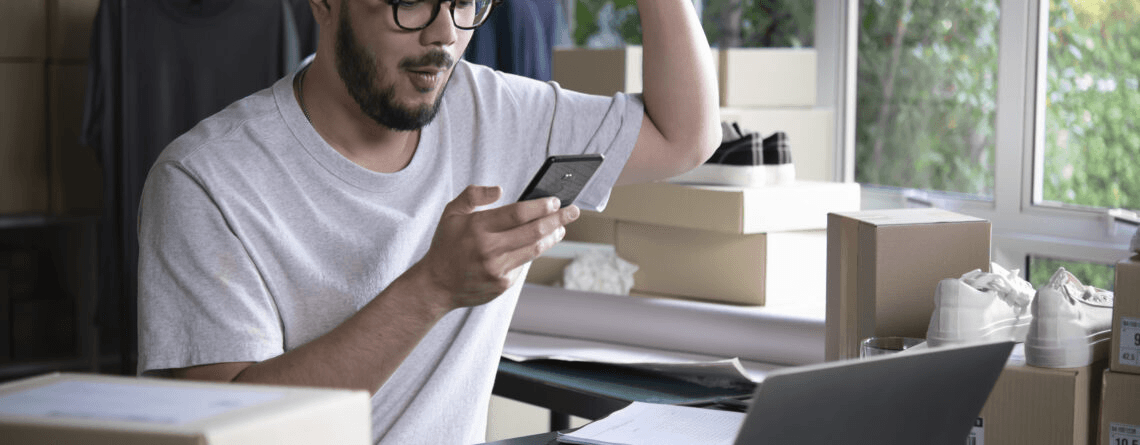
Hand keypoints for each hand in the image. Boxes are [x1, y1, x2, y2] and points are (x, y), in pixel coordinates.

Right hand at [413, 185, 579, 310]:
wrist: (437, 284)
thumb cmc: (447, 244)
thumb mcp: (451, 213)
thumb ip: (474, 195)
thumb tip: (500, 189)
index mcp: (477, 227)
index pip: (518, 213)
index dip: (540, 206)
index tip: (555, 200)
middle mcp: (489, 249)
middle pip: (533, 231)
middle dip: (558, 219)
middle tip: (573, 211)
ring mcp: (497, 269)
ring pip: (535, 249)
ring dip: (553, 236)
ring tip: (562, 227)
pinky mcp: (503, 284)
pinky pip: (525, 264)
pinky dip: (533, 252)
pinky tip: (538, 243)